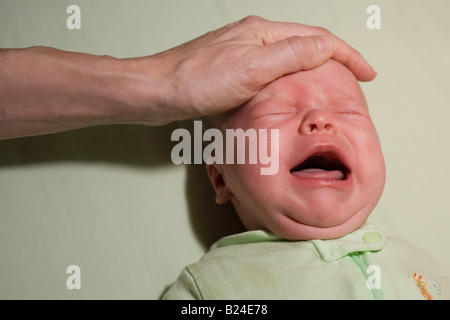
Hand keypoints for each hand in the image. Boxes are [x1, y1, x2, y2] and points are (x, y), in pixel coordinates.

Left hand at [146, 16, 375, 122]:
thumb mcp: (251, 68)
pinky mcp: (232, 70)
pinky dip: (289, 81)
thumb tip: (326, 46)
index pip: (317, 39)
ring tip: (329, 87)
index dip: (347, 55)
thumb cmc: (197, 80)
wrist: (157, 91)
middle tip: (354, 81)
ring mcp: (242, 53)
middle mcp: (254, 38)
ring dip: (312, 71)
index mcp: (263, 33)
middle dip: (334, 60)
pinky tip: (290, 93)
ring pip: (288, 59)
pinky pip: (271, 71)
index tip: (368, 73)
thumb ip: (290, 55)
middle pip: (305, 45)